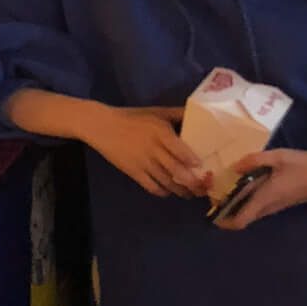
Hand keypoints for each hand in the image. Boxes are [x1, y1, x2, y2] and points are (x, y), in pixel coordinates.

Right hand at [82, 104, 211, 198]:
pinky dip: (162, 192)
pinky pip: (151, 186)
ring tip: (190, 194)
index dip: (192, 161)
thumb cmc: (133, 117)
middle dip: (192, 182)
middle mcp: (154, 149)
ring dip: (180, 190)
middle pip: (176, 170)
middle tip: (203, 189)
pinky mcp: (133, 172)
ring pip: (166, 181)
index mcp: (160, 132)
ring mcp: (143, 162)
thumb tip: (197, 114)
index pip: (180, 150)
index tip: (204, 168)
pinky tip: (169, 192)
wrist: (103, 126)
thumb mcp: (156, 111)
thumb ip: (177, 114)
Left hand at [213, 149, 306, 229]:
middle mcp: (269, 206)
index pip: (242, 220)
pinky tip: (247, 184)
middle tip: (217, 196)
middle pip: (244, 218)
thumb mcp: (278, 156)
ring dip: (240, 206)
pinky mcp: (282, 202)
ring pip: (253, 212)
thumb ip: (255, 161)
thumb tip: (234, 167)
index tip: (214, 213)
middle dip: (229, 211)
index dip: (226, 221)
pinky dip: (250, 200)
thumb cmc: (305, 165)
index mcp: (266, 197)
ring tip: (229, 188)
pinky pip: (261, 206)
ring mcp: (277, 206)